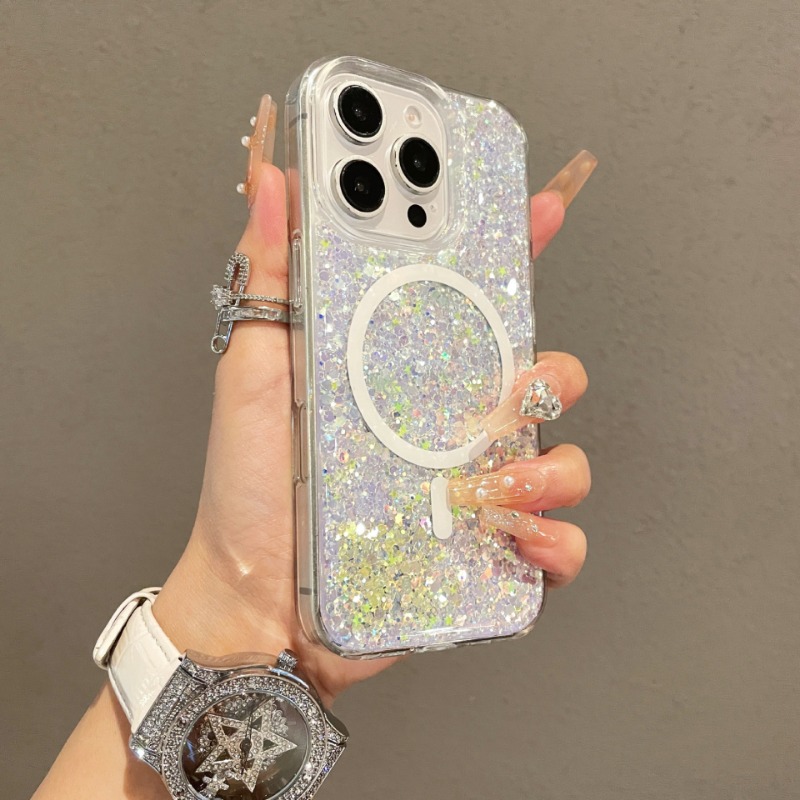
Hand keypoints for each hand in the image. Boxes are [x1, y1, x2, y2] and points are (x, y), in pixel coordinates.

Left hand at [154, 163, 589, 704]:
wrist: (253, 600)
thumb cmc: (251, 490)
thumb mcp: (256, 372)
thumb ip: (272, 280)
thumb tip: (272, 183)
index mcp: (406, 377)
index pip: (472, 304)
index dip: (512, 249)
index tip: (538, 206)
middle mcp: (448, 429)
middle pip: (539, 378)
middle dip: (549, 371)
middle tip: (514, 380)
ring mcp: (471, 491)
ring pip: (561, 458)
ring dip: (547, 465)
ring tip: (483, 482)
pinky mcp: (482, 555)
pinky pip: (554, 543)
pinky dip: (551, 541)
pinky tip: (510, 538)